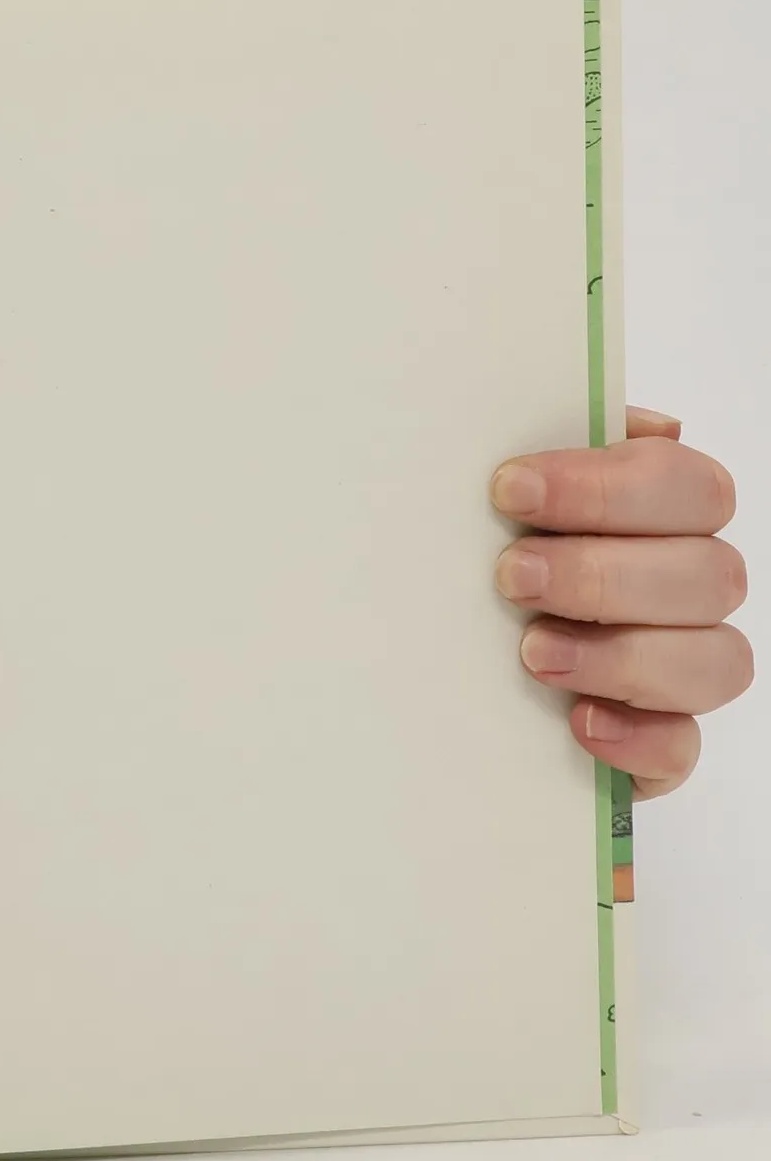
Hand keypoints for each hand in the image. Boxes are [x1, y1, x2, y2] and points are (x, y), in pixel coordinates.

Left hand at [494, 406, 750, 799]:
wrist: (444, 663)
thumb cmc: (494, 551)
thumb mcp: (502, 502)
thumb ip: (543, 457)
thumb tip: (588, 413)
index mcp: (667, 515)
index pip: (684, 485)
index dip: (603, 486)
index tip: (508, 489)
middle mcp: (691, 588)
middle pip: (710, 575)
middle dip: (603, 573)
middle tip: (510, 574)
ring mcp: (684, 667)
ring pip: (716, 661)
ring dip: (621, 654)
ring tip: (533, 651)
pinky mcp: (660, 742)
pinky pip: (683, 747)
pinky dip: (637, 737)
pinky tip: (579, 722)